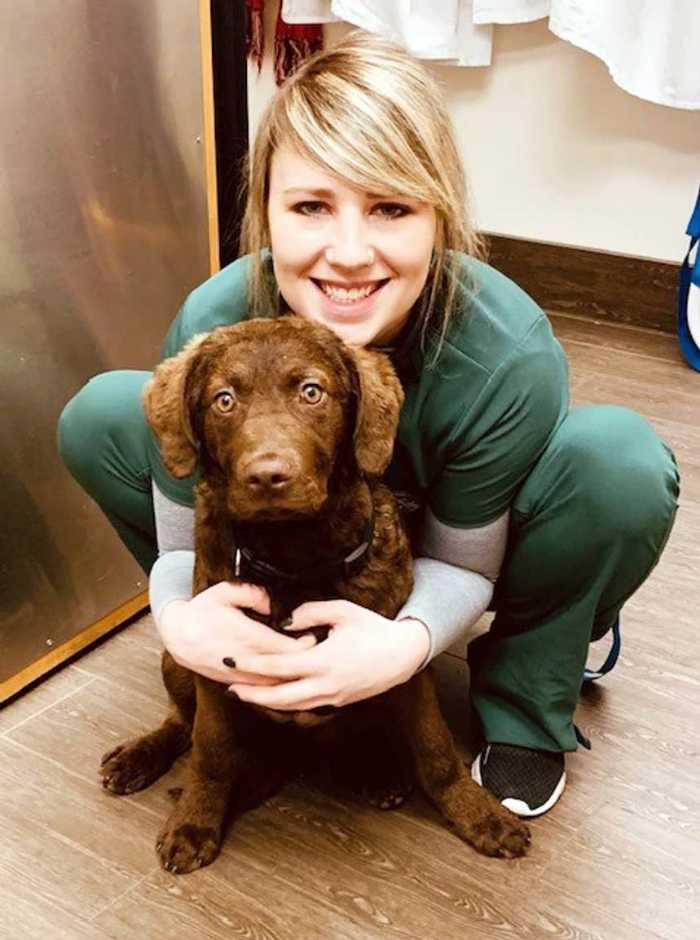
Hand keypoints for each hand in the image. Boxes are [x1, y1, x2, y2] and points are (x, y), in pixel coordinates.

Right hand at [158, 582, 315, 685]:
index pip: (285, 647)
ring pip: (275, 684)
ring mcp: (240, 675)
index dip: (305, 644)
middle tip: (319, 649)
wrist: (178, 636)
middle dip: (304, 661)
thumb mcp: (226, 591)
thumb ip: (253, 593)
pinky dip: (278, 686)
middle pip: (285, 668)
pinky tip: (290, 679)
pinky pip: (262, 690)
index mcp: (247, 636)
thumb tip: (273, 604)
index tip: (316, 634)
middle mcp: (246, 660)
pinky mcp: (236, 683)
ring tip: (308, 664)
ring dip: (293, 676)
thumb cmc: (203, 610)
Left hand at [226, 600, 430, 710]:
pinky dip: (286, 703)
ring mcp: (332, 697)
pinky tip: (274, 696)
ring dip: (266, 702)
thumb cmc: (374, 628)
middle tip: (228, 686)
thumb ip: (310, 613)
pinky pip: (305, 706)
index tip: (230, 660)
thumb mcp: (343, 611)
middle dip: (251, 693)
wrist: (404, 654)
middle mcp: (325, 685)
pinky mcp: (338, 702)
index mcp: (323, 661)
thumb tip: (284, 621)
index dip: (250, 665)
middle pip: (279, 697)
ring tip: (244, 694)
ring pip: (291, 706)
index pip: (278, 668)